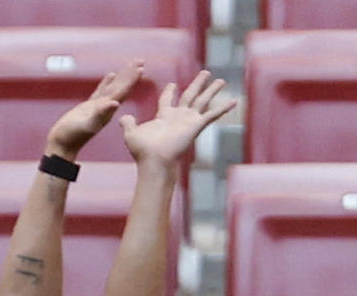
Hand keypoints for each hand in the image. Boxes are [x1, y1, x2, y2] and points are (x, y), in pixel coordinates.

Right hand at [45, 64, 144, 160]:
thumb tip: (115, 103)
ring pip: (112, 88)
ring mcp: (97, 107)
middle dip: (130, 74)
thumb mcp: (88, 124)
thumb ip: (101, 113)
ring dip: (122, 77)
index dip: (132, 79)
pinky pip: (101, 91)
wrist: (62, 145)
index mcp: (108, 110)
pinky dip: (107, 82)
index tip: (141, 67)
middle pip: (121, 87)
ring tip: (130, 65)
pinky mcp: (89, 107)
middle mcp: (105, 108)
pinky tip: (111, 75)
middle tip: (140, 61)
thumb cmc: (73, 136)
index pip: (122, 91)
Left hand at [121, 70, 235, 167]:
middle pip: (190, 95)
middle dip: (197, 84)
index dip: (169, 92)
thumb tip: (122, 118)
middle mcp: (179, 117)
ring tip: (222, 80)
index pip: (168, 100)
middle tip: (205, 73)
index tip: (172, 85)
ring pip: (203, 100)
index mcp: (164, 116)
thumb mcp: (131, 133)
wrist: (155, 160)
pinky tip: (234, 102)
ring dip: (212, 90)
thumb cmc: (143, 151)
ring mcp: (189, 120)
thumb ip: (128, 124)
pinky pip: (213, 114)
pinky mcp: (197, 125)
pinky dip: (224, 108)